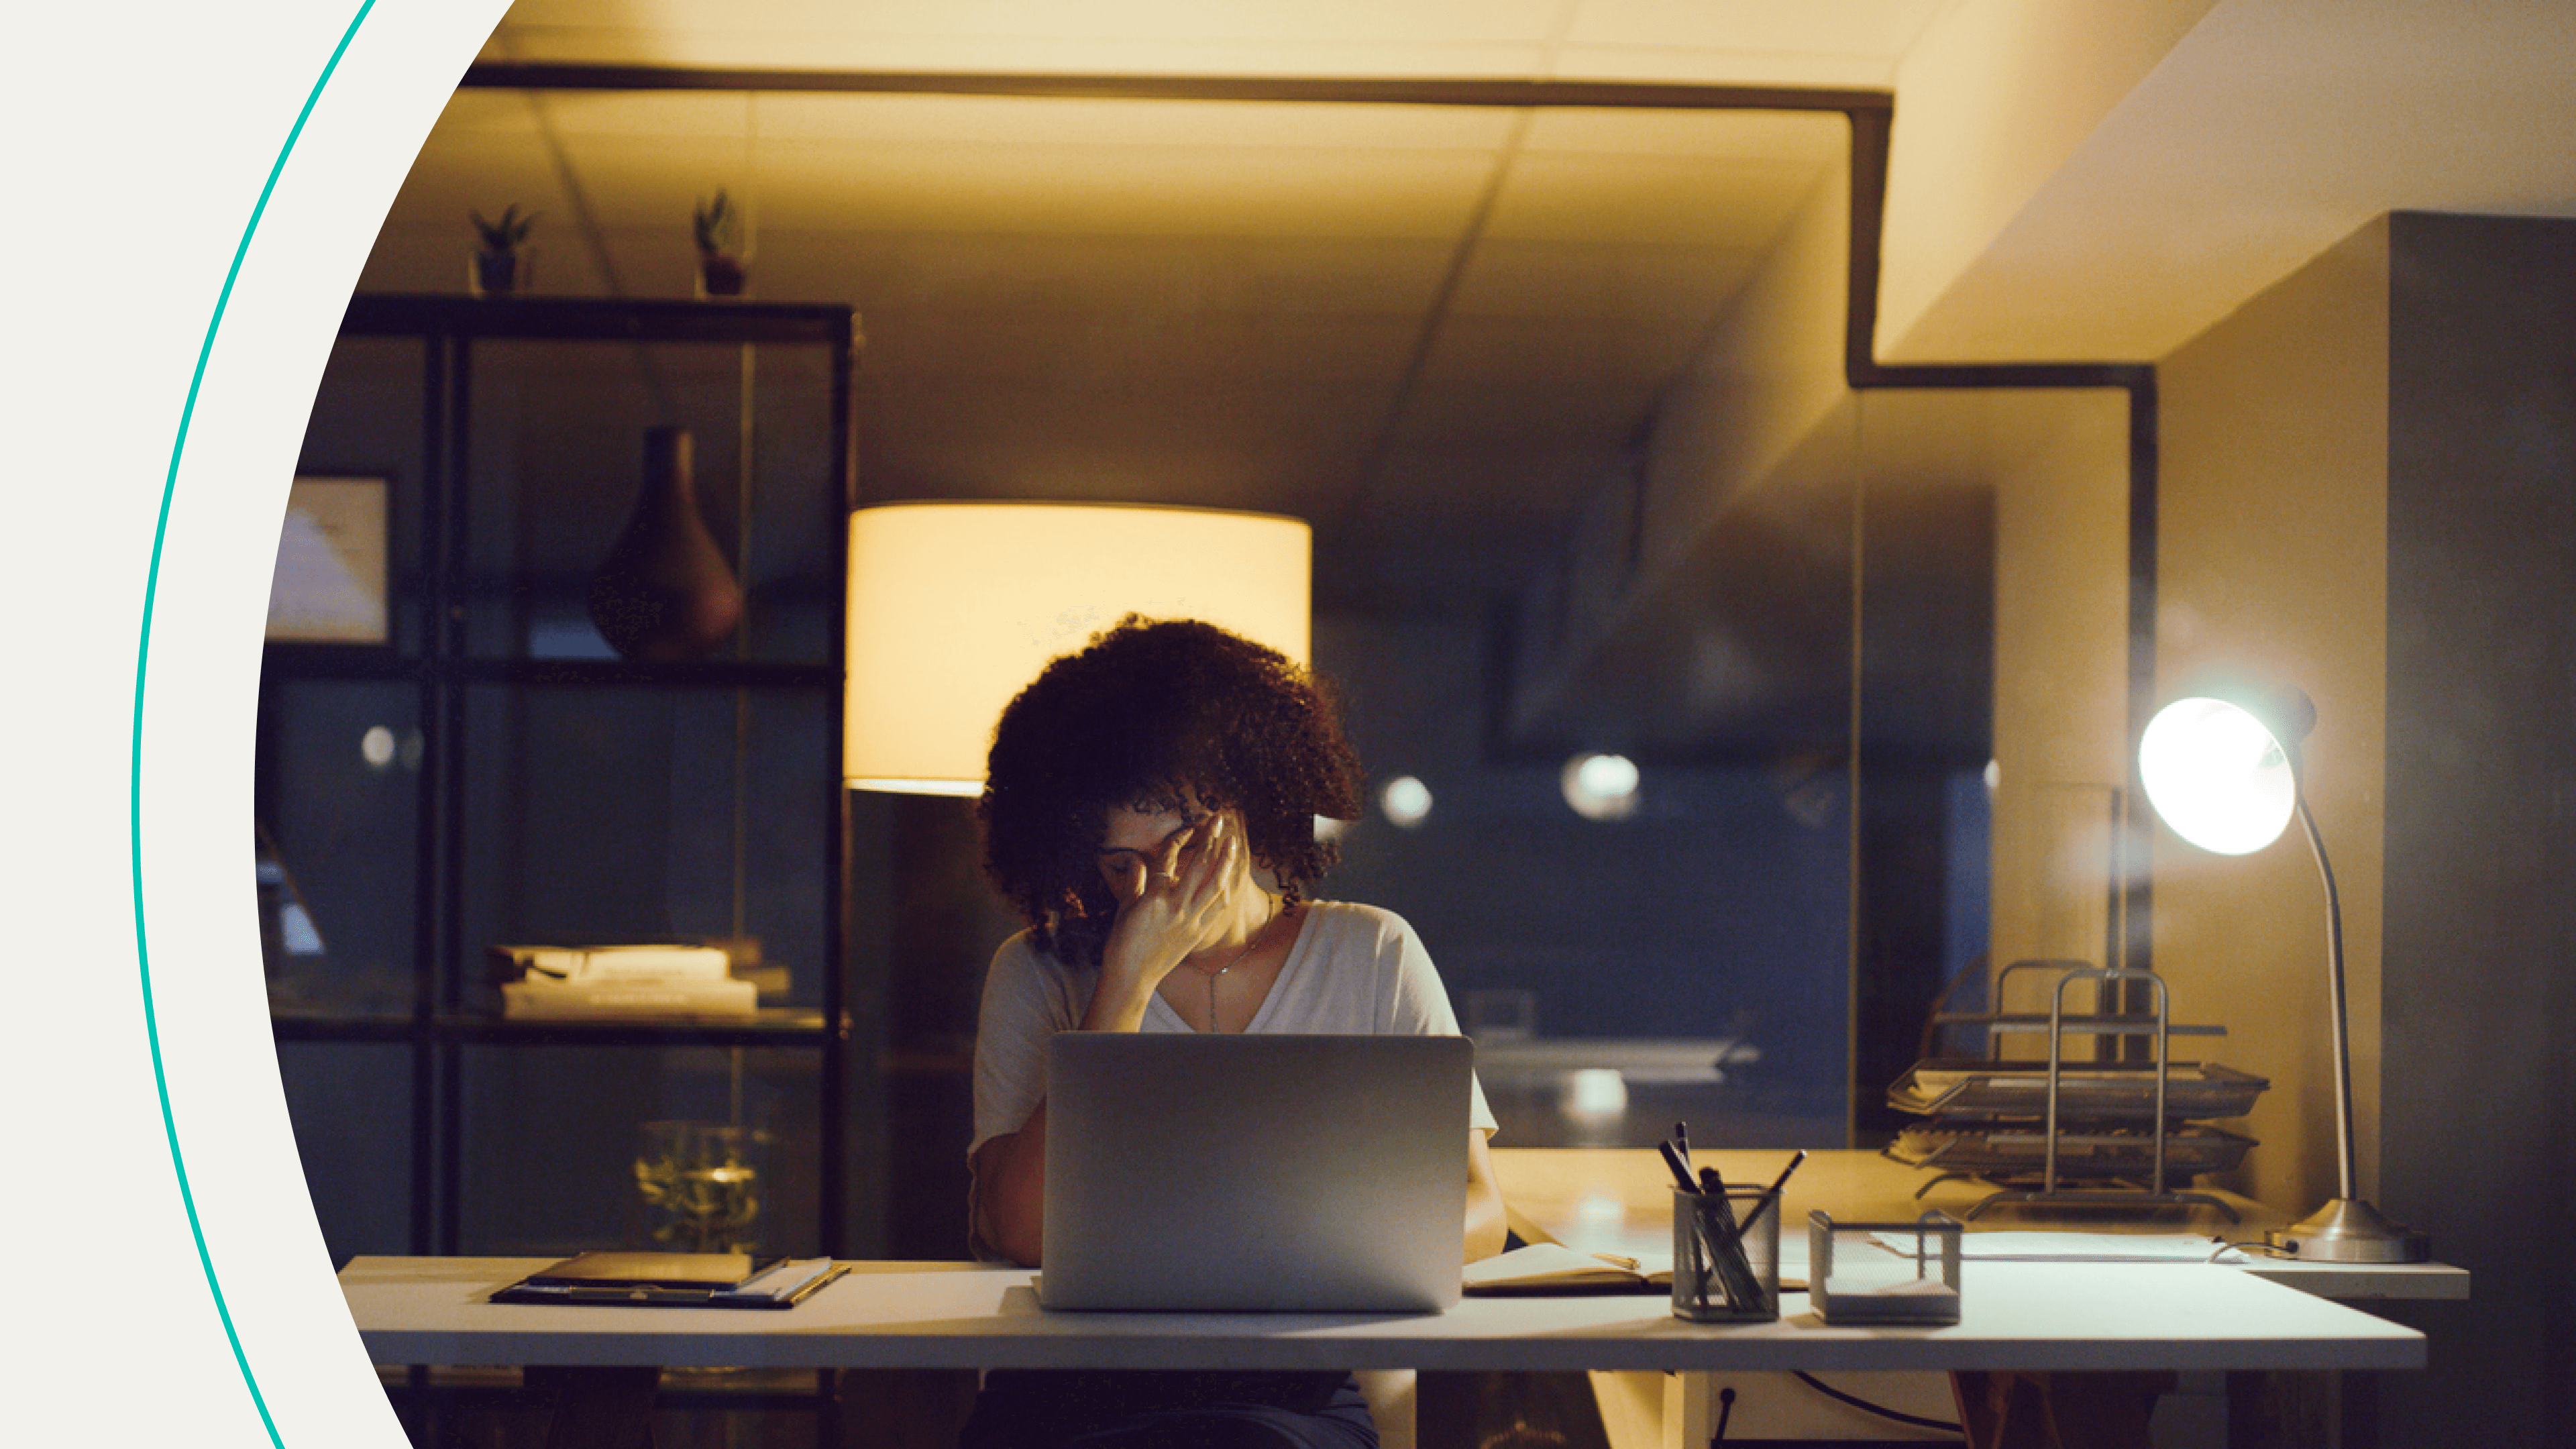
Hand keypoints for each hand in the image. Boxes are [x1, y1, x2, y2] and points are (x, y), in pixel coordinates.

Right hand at [1095, 812, 1244, 1007]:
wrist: (1132, 977)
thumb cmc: (1122, 942)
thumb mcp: (1124, 907)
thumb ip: (1134, 880)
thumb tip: (1137, 860)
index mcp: (1155, 897)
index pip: (1169, 859)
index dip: (1178, 839)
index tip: (1187, 826)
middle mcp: (1177, 906)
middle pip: (1200, 865)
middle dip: (1210, 840)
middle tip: (1218, 820)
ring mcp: (1191, 921)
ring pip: (1215, 885)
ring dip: (1225, 861)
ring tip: (1231, 843)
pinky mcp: (1198, 933)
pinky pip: (1217, 907)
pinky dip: (1225, 889)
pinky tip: (1230, 877)